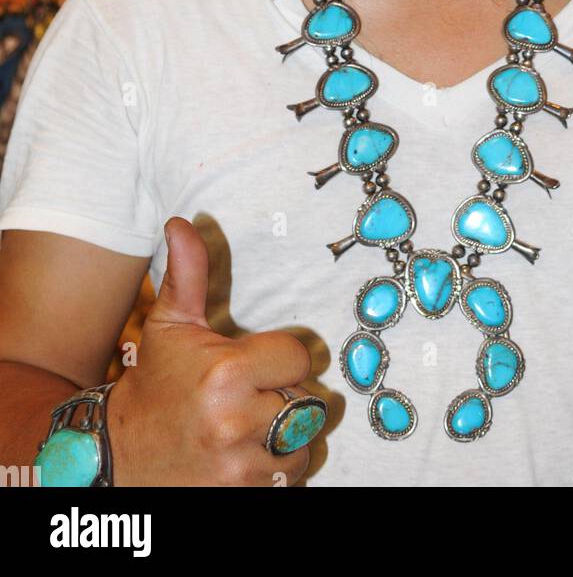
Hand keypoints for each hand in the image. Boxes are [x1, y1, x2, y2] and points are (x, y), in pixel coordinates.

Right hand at [109, 217, 319, 485]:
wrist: (119, 456)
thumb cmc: (154, 384)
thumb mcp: (170, 325)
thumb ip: (187, 274)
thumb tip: (181, 222)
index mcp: (226, 373)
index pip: (300, 357)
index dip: (281, 358)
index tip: (257, 362)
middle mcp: (237, 422)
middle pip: (308, 401)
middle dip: (285, 396)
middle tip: (252, 395)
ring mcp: (241, 465)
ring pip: (304, 441)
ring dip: (287, 434)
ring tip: (250, 423)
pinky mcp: (243, 494)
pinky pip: (290, 476)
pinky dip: (278, 465)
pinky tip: (247, 451)